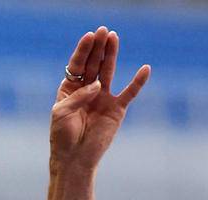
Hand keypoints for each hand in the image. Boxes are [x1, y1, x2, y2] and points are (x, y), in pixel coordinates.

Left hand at [50, 27, 150, 169]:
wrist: (74, 161)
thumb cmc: (63, 138)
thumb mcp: (62, 113)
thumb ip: (78, 96)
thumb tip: (98, 85)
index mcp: (70, 90)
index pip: (77, 66)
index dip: (83, 51)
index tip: (90, 36)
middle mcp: (87, 91)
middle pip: (93, 64)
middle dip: (98, 48)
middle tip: (103, 31)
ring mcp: (103, 99)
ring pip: (107, 72)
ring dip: (111, 55)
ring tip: (114, 37)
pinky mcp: (116, 110)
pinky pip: (129, 93)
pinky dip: (138, 82)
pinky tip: (145, 69)